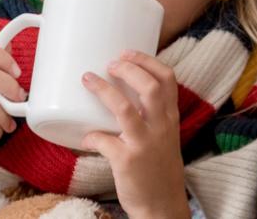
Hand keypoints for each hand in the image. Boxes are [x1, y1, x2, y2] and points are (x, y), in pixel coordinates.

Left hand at [82, 51, 189, 218]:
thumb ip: (149, 117)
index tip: (128, 52)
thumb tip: (115, 96)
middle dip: (128, 68)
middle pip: (149, 86)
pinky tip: (86, 136)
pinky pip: (103, 140)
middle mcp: (161, 128)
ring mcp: (144, 144)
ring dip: (103, 90)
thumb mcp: (164, 138)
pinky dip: (91, 136)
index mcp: (170, 118)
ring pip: (124, 108)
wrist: (162, 206)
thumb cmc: (159, 170)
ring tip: (88, 79)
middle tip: (111, 63)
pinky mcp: (127, 161)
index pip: (168, 79)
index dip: (148, 61)